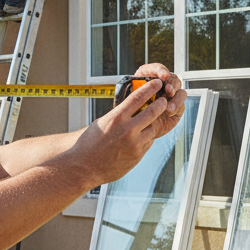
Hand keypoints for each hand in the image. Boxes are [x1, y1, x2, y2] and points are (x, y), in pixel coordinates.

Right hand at [69, 65, 186, 187]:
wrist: (85, 167)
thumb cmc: (89, 143)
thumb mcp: (102, 122)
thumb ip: (118, 115)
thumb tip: (132, 107)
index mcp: (116, 118)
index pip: (137, 98)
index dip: (149, 88)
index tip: (156, 83)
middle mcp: (127, 130)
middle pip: (152, 112)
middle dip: (161, 104)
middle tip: (164, 100)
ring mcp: (134, 144)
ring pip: (153, 128)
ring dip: (153, 123)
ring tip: (150, 120)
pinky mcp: (138, 155)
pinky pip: (149, 142)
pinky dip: (147, 137)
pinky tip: (142, 136)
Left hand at [132, 63, 186, 139]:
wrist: (135, 124)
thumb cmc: (129, 108)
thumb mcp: (128, 97)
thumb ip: (135, 92)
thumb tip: (140, 88)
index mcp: (149, 77)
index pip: (157, 69)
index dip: (161, 71)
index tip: (163, 76)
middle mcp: (163, 84)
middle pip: (173, 79)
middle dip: (172, 84)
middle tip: (168, 90)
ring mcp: (171, 96)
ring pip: (180, 92)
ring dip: (176, 97)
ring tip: (168, 106)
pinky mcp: (177, 108)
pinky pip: (181, 105)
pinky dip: (176, 107)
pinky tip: (168, 112)